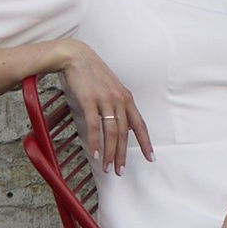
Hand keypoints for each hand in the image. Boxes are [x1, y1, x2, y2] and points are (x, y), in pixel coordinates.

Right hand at [53, 44, 150, 173]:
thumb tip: (122, 126)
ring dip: (109, 152)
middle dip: (122, 154)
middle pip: (124, 133)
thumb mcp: (110, 89)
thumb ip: (118, 106)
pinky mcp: (90, 100)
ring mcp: (105, 100)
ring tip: (106, 167)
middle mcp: (119, 99)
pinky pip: (94, 125)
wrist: (76, 56)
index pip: (140, 124)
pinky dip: (95, 141)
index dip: (145, 142)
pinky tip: (94, 153)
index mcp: (126, 98)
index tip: (150, 158)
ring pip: (111, 132)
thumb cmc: (92, 74)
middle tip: (120, 171)